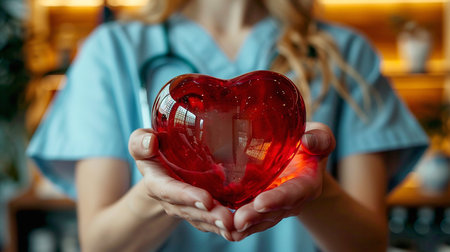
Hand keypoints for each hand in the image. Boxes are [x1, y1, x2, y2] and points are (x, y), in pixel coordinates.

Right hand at [128, 129, 234, 239]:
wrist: (159, 168)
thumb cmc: (153, 150)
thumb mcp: (141, 143)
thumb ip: (140, 142)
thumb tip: (150, 142)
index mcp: (156, 182)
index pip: (169, 190)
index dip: (186, 196)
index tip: (205, 200)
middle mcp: (170, 201)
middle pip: (190, 210)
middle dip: (208, 216)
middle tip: (227, 219)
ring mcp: (185, 209)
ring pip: (202, 219)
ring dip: (218, 224)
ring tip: (234, 225)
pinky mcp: (199, 211)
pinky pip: (211, 222)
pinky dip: (225, 227)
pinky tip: (240, 228)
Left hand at [230, 122, 335, 240]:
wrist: (299, 156)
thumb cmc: (308, 142)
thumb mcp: (319, 135)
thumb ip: (320, 138)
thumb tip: (307, 140)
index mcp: (307, 184)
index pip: (294, 193)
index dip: (278, 199)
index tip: (261, 203)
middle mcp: (291, 201)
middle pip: (272, 212)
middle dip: (254, 217)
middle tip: (237, 221)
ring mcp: (274, 207)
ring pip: (258, 220)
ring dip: (242, 224)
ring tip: (224, 226)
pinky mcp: (258, 207)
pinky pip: (247, 218)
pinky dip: (232, 223)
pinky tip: (218, 224)